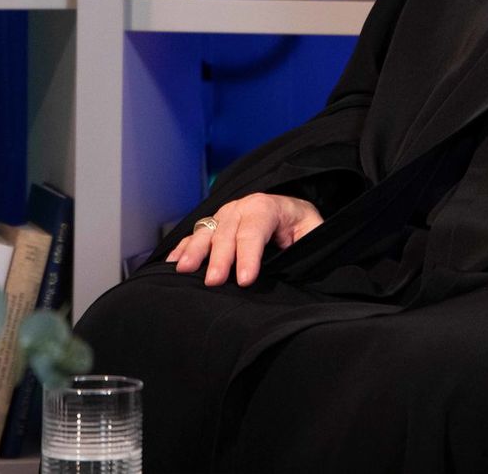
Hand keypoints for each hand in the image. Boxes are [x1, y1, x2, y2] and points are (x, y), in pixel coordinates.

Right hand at [165, 192, 323, 287]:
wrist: (289, 210)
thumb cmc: (301, 224)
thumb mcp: (314, 228)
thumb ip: (311, 239)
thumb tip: (305, 256)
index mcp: (267, 206)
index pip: (255, 230)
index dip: (249, 255)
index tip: (246, 279)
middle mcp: (242, 207)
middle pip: (227, 233)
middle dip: (220, 258)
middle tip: (214, 281)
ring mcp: (224, 215)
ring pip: (207, 232)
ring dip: (195, 252)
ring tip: (184, 270)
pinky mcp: (214, 226)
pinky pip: (195, 236)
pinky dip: (183, 249)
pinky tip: (173, 263)